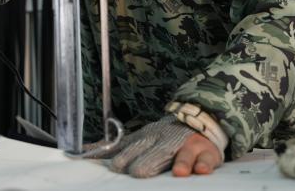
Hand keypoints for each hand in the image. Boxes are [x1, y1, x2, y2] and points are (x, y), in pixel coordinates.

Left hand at [86, 116, 221, 177]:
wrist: (198, 120)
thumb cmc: (164, 136)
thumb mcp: (141, 137)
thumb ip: (119, 146)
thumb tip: (88, 151)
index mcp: (149, 137)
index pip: (134, 148)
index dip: (125, 158)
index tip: (116, 167)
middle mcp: (167, 140)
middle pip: (157, 152)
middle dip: (148, 162)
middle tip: (139, 173)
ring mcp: (188, 146)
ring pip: (184, 154)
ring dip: (181, 162)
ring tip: (179, 173)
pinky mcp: (207, 153)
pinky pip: (206, 158)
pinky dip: (204, 164)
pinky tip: (201, 170)